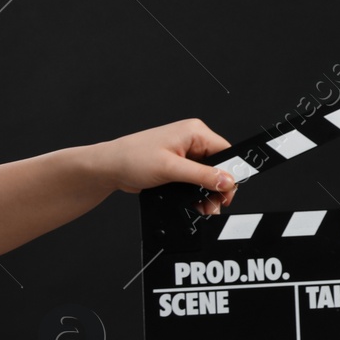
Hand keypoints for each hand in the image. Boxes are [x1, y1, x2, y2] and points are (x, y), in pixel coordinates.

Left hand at [88, 118, 238, 214]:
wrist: (109, 168)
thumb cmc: (131, 158)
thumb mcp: (170, 168)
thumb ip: (201, 175)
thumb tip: (227, 180)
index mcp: (194, 132)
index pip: (226, 152)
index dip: (230, 174)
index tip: (227, 192)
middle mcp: (192, 140)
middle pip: (219, 166)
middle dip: (218, 187)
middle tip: (214, 204)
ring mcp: (185, 153)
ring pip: (208, 175)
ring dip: (207, 193)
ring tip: (203, 207)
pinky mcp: (178, 165)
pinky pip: (196, 179)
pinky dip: (197, 192)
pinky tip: (195, 203)